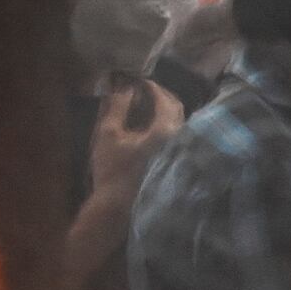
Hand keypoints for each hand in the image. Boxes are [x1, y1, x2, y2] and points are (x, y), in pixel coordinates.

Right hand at [80, 76, 182, 219]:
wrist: (118, 207)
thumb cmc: (112, 170)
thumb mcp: (109, 134)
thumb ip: (118, 107)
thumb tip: (127, 88)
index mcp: (166, 131)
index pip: (165, 100)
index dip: (152, 87)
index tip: (140, 81)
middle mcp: (180, 141)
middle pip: (177, 110)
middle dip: (163, 97)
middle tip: (146, 90)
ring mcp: (182, 155)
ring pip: (180, 124)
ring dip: (166, 111)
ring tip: (149, 106)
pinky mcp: (178, 165)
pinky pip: (178, 137)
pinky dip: (168, 127)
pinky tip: (153, 128)